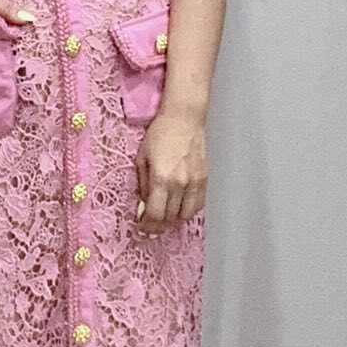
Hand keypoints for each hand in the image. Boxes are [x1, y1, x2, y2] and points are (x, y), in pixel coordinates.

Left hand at [134, 106, 207, 233]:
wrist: (183, 119)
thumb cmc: (159, 134)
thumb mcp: (142, 158)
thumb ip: (143, 184)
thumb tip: (144, 204)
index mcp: (161, 178)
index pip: (155, 214)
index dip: (148, 225)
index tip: (143, 227)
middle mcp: (179, 184)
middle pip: (170, 217)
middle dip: (159, 225)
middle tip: (152, 226)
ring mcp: (194, 182)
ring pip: (186, 214)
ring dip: (174, 218)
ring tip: (166, 215)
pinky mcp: (204, 178)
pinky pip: (198, 204)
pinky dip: (189, 209)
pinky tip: (181, 205)